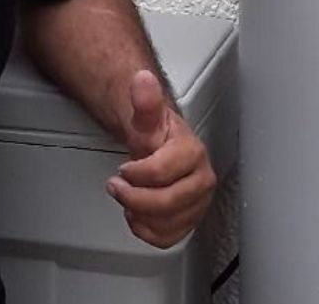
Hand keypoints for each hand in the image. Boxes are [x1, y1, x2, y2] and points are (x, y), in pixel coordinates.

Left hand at [105, 69, 215, 248]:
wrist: (163, 148)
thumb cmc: (158, 136)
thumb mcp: (147, 117)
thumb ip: (145, 100)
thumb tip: (142, 79)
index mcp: (193, 153)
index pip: (161, 173)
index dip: (135, 174)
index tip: (124, 168)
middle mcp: (202, 180)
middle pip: (166, 203)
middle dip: (133, 197)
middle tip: (117, 186)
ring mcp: (198, 203)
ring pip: (166, 224)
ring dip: (138, 214)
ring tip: (129, 198)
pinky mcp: (191, 220)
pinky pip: (168, 238)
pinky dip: (147, 231)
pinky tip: (139, 214)